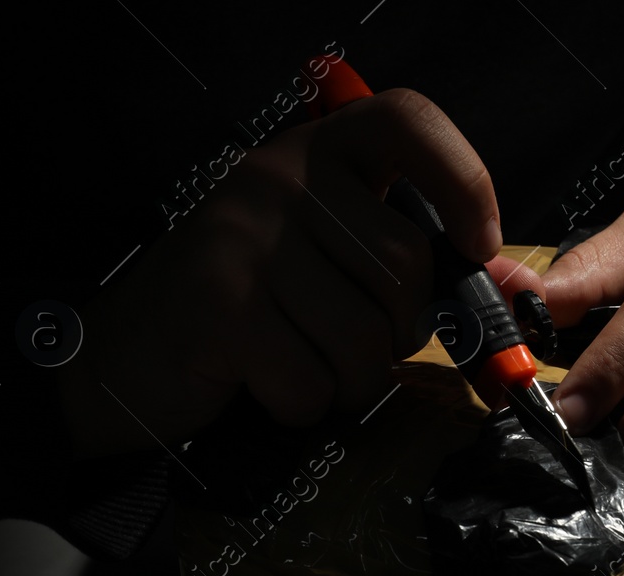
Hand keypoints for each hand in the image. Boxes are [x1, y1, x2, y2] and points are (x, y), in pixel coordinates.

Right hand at [58, 89, 542, 455]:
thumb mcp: (321, 261)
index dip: (464, 180)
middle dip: (397, 334)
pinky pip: (313, 380)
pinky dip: (302, 405)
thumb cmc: (243, 312)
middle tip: (350, 346)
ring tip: (304, 368)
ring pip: (366, 336)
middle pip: (406, 266)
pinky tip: (262, 385)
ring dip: (350, 381)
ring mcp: (244, 239)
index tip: (478, 244)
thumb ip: (401, 259)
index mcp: (312, 156)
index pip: (407, 121)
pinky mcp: (220, 305)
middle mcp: (276, 179)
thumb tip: (506, 284)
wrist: (117, 358)